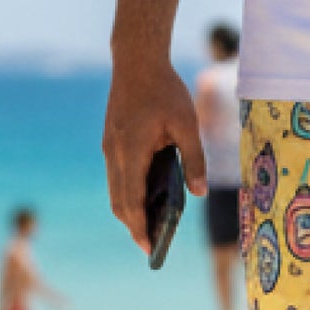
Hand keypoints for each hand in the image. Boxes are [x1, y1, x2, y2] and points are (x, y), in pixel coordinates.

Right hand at [103, 58, 208, 253]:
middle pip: (119, 202)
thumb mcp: (187, 124)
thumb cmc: (165, 90)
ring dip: (130, 210)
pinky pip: (117, 175)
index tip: (150, 247)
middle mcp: (114, 153)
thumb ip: (194, 159)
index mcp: (132, 151)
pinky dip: (129, 192)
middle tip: (154, 243)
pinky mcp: (111, 141)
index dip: (140, 227)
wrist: (137, 61)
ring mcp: (109, 147)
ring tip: (153, 225)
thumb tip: (199, 193)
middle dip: (134, 225)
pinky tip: (148, 195)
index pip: (131, 200)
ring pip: (116, 190)